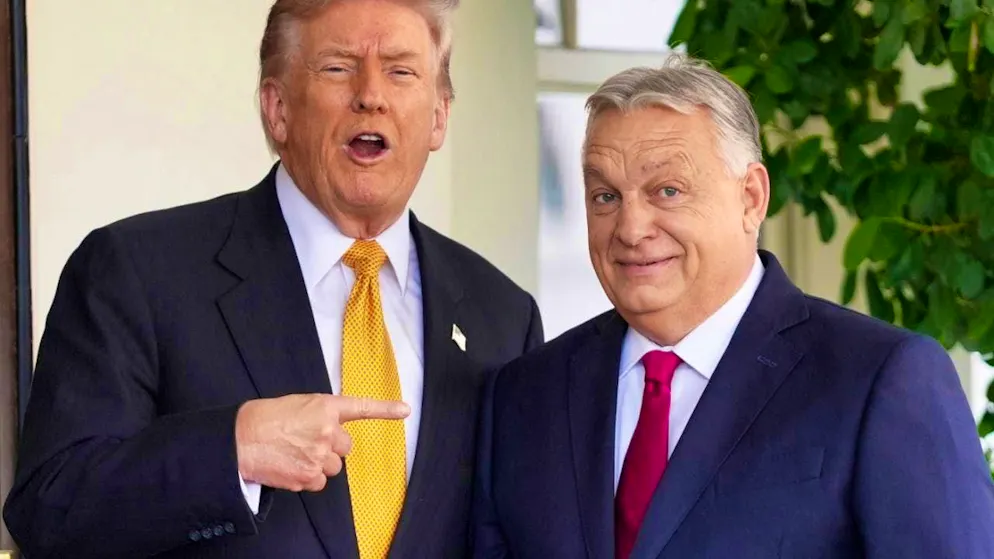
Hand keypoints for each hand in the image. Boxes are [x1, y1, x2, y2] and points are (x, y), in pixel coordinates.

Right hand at [234, 393, 409, 491]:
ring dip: (319, 464)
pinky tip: (290, 467)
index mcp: (325, 408)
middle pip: (345, 447)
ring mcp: (319, 455)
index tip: (404, 410)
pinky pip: (318, 482)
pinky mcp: (309, 476)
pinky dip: (307, 478)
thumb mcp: (298, 405)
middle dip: (330, 447)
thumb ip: (322, 415)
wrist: (240, 440)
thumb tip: (332, 431)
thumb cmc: (265, 419)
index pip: (361, 407)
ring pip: (332, 467)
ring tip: (294, 454)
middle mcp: (328, 431)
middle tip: (306, 442)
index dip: (386, 410)